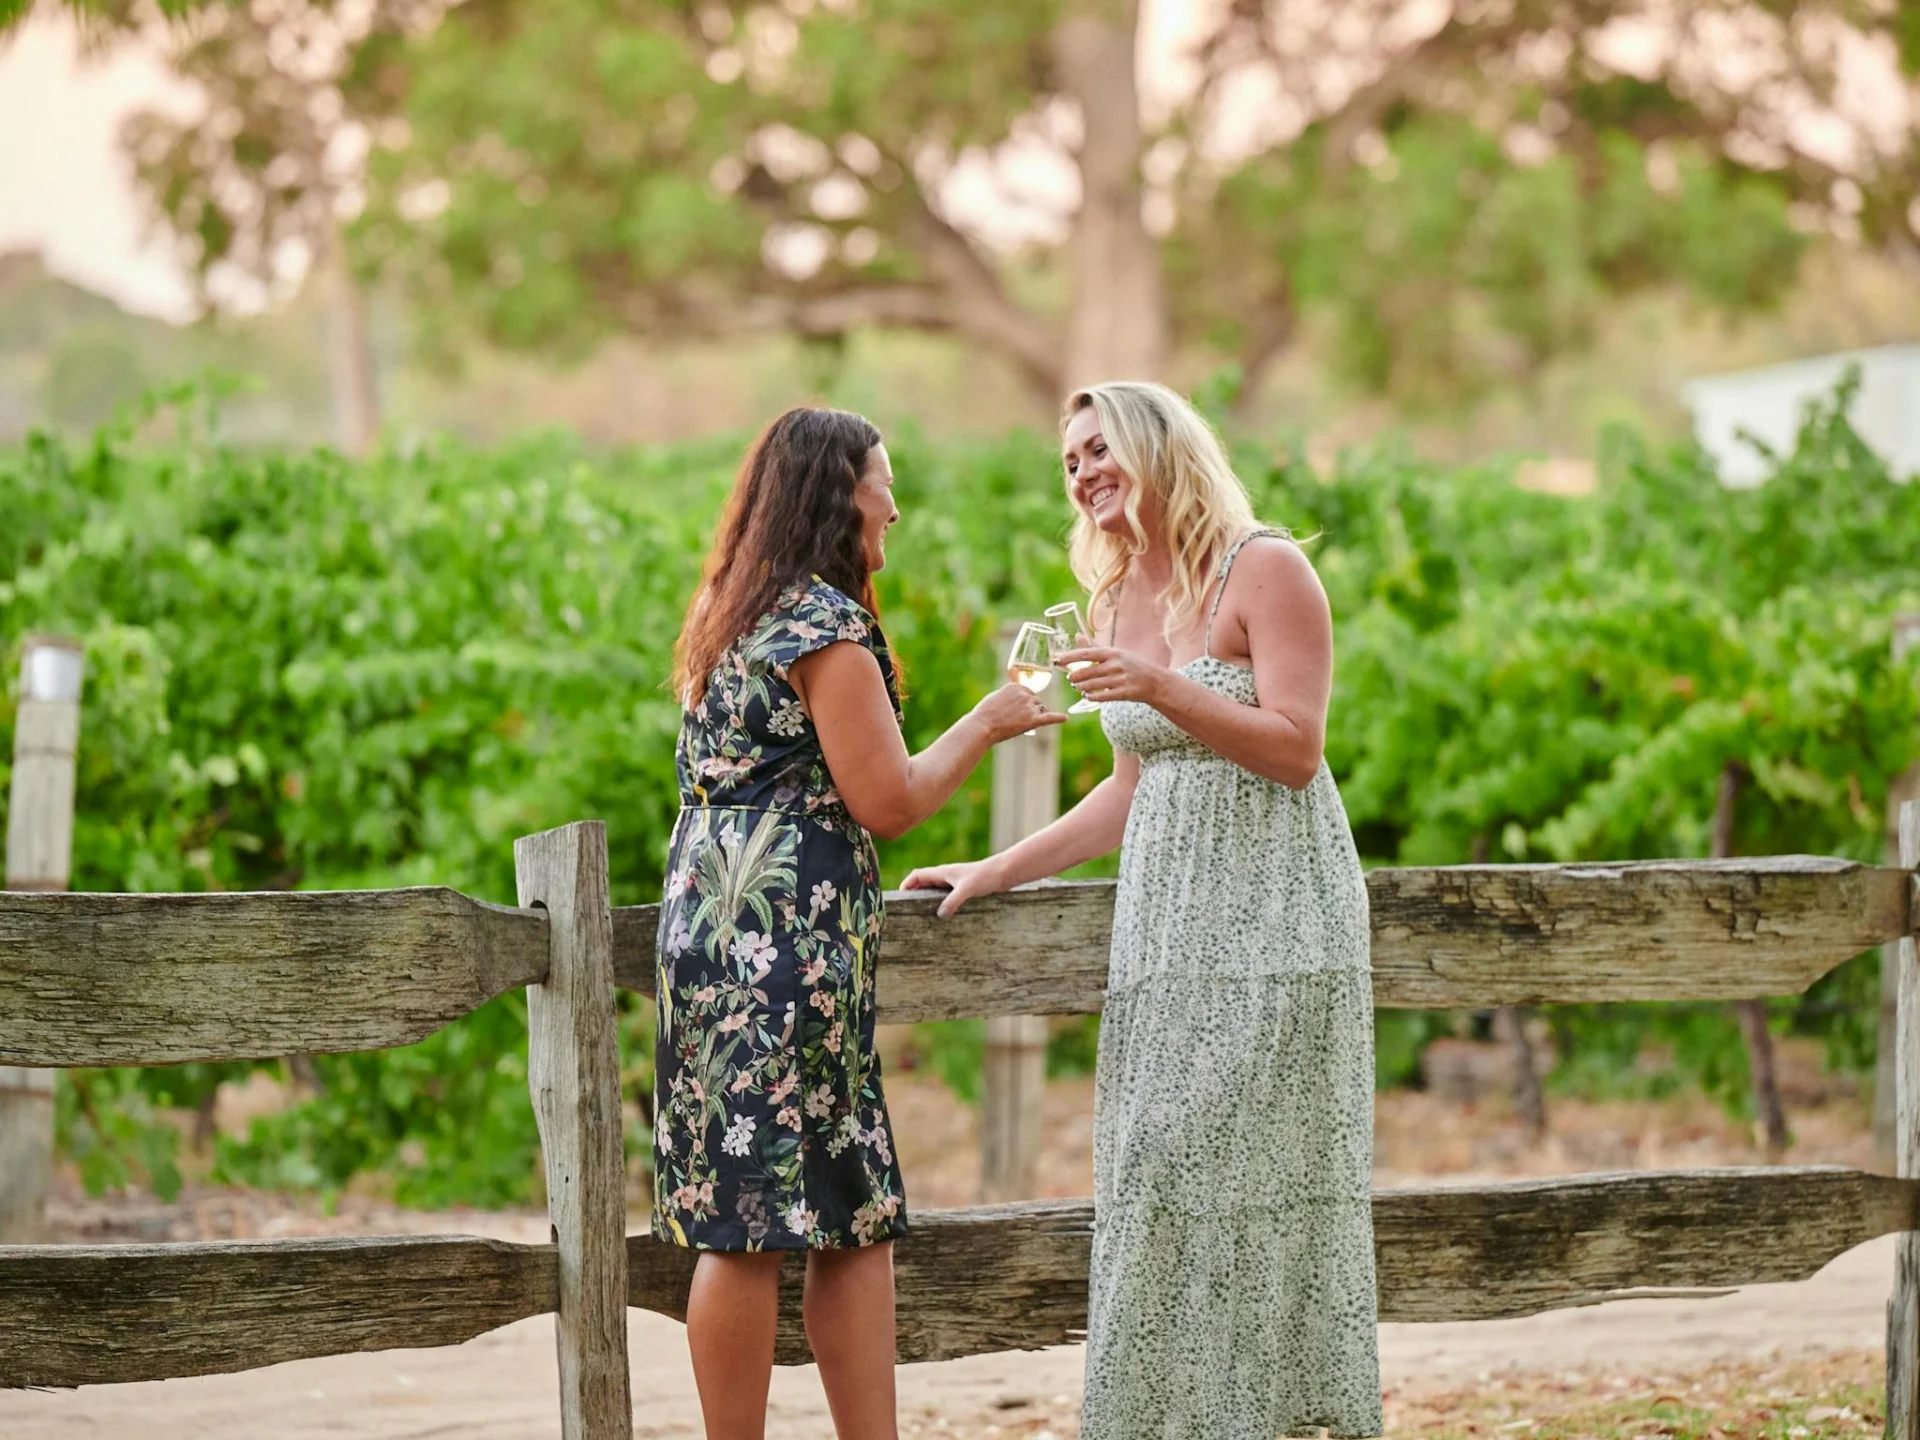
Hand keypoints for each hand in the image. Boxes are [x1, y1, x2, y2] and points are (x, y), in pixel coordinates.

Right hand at [901, 858, 1009, 916]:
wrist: (1004, 872)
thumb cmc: (985, 876)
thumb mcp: (967, 889)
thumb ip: (953, 901)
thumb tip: (940, 915)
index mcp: (942, 872)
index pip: (917, 875)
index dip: (906, 885)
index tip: (899, 898)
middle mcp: (946, 876)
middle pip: (923, 883)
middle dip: (913, 894)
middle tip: (907, 910)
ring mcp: (955, 882)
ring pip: (934, 890)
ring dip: (926, 899)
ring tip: (921, 915)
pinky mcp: (964, 889)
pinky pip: (946, 896)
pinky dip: (940, 903)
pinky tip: (943, 916)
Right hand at [968, 682, 1066, 744]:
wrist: (982, 726)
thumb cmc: (985, 713)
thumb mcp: (996, 696)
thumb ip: (1010, 695)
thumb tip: (1017, 700)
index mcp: (1016, 686)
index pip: (1027, 692)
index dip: (1023, 702)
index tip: (1013, 709)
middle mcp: (1025, 694)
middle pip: (1035, 701)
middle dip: (1029, 709)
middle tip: (1013, 718)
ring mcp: (1029, 707)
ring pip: (1040, 710)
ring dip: (1034, 716)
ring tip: (1017, 723)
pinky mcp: (1032, 721)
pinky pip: (1049, 718)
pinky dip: (1058, 718)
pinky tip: (1065, 718)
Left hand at [1055, 645, 1171, 705]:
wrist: (1155, 681)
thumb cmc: (1132, 665)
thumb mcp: (1115, 652)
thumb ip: (1095, 647)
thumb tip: (1077, 636)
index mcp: (1112, 653)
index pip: (1086, 653)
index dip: (1070, 657)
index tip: (1058, 660)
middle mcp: (1115, 665)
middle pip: (1086, 672)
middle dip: (1075, 677)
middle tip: (1070, 678)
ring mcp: (1120, 680)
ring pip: (1091, 685)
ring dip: (1081, 687)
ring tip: (1077, 687)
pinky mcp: (1123, 693)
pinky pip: (1101, 696)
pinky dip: (1092, 696)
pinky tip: (1087, 695)